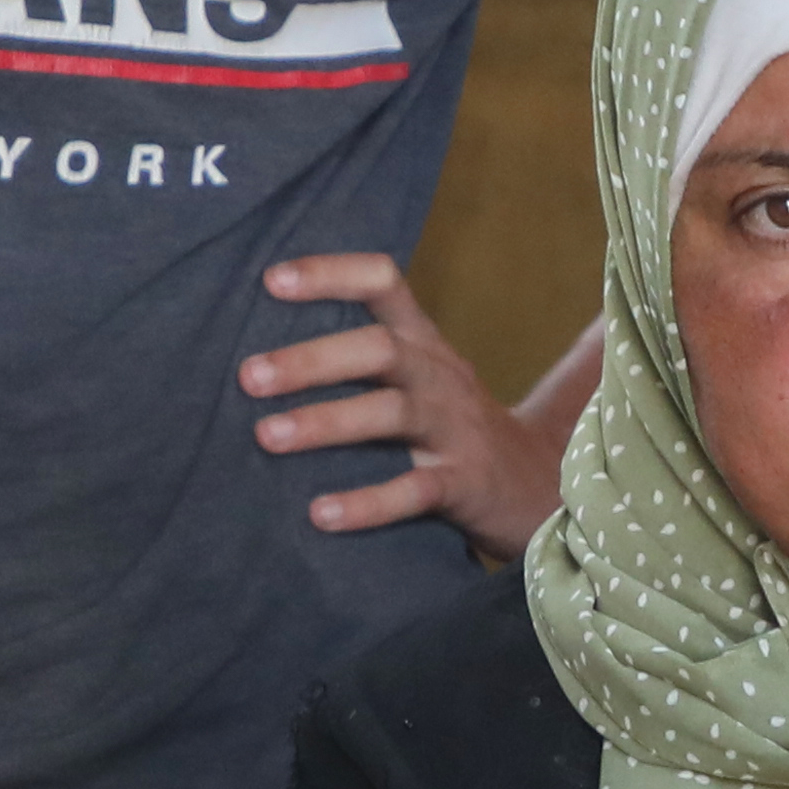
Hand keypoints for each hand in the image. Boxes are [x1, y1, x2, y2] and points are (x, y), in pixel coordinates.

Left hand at [244, 256, 562, 561]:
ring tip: (267, 436)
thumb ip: (364, 361)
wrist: (541, 487)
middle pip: (379, 349)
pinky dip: (367, 502)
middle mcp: (440, 375)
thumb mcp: (422, 379)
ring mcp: (456, 428)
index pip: (383, 284)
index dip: (330, 274)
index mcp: (424, 343)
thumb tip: (259, 357)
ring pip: (392, 412)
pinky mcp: (466, 483)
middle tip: (248, 377)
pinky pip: (415, 490)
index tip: (271, 280)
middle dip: (311, 360)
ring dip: (326, 421)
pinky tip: (321, 513)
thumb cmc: (454, 429)